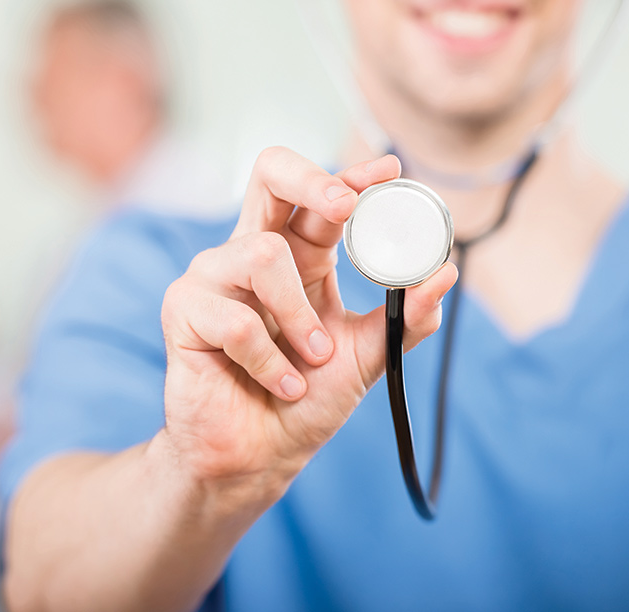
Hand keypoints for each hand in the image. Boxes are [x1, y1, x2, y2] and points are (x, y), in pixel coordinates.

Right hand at [160, 148, 456, 490]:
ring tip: (312, 358)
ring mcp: (213, 278)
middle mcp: (253, 254)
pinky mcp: (184, 310)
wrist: (258, 457)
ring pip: (261, 253)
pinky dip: (269, 361)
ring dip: (299, 315)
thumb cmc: (305, 401)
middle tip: (345, 206)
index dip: (350, 175)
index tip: (388, 172)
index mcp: (298, 257)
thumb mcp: (367, 356)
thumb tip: (445, 274)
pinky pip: (235, 318)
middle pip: (269, 176)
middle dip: (310, 180)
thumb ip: (405, 317)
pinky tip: (279, 384)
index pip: (319, 197)